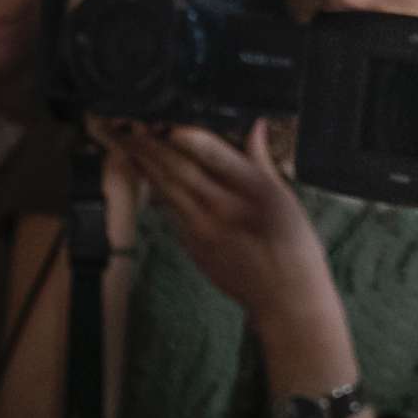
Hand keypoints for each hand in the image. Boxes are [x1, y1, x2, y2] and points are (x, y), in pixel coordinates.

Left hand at [110, 119, 324, 317]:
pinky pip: (169, 210)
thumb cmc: (293, 246)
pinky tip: (142, 172)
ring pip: (167, 187)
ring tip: (123, 142)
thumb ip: (262, 160)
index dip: (184, 136)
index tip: (162, 120)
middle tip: (125, 125)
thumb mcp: (285, 197)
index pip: (212, 154)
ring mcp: (204, 228)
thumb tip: (256, 126)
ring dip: (143, 163)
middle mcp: (225, 206)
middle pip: (179, 168)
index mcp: (254, 188)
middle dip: (150, 144)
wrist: (284, 297)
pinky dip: (155, 188)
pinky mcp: (192, 245)